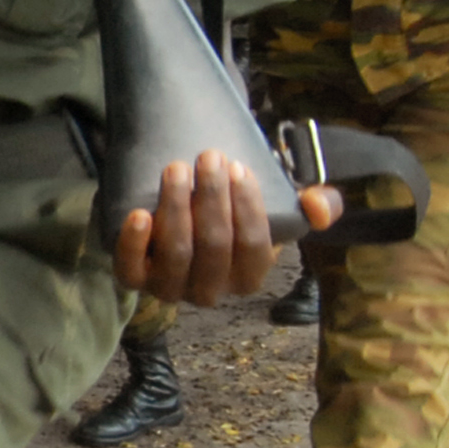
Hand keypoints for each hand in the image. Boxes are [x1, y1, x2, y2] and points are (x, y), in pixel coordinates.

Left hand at [115, 150, 341, 305]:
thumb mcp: (282, 204)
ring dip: (177, 209)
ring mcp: (170, 287)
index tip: (238, 167)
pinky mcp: (134, 278)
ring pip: (176, 255)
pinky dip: (133, 243)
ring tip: (177, 169)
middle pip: (214, 247)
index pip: (253, 248)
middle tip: (208, 157)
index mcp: (247, 277)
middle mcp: (210, 290)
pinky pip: (130, 271)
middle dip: (213, 199)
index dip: (248, 208)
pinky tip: (139, 214)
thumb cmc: (235, 207)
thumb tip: (318, 209)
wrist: (181, 206)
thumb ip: (318, 205)